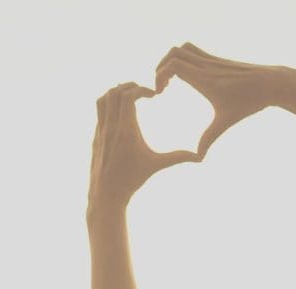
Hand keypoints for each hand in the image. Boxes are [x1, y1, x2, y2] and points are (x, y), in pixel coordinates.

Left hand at [88, 83, 198, 211]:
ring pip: (102, 99)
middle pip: (114, 92)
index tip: (153, 95)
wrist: (106, 194)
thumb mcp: (156, 166)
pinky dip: (109, 104)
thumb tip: (200, 157)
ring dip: (115, 92)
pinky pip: (98, 112)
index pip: (128, 96)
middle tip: (142, 91)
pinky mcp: (96, 137)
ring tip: (130, 96)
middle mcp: (111, 128)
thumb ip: (177, 157)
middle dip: (129, 86)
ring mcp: (100, 132)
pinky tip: (122, 112)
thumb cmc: (132, 180)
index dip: (141, 89)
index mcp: (126, 131)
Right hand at [155, 43, 286, 158]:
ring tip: (171, 79)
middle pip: (174, 52)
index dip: (160, 76)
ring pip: (184, 47)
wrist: (272, 83)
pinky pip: (194, 51)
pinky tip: (188, 77)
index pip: (174, 65)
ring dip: (172, 59)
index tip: (161, 92)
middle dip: (161, 67)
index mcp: (204, 79)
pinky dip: (184, 59)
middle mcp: (206, 66)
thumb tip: (198, 158)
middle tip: (162, 86)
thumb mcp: (227, 121)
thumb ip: (209, 138)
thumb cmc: (250, 102)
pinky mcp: (218, 60)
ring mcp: (212, 60)